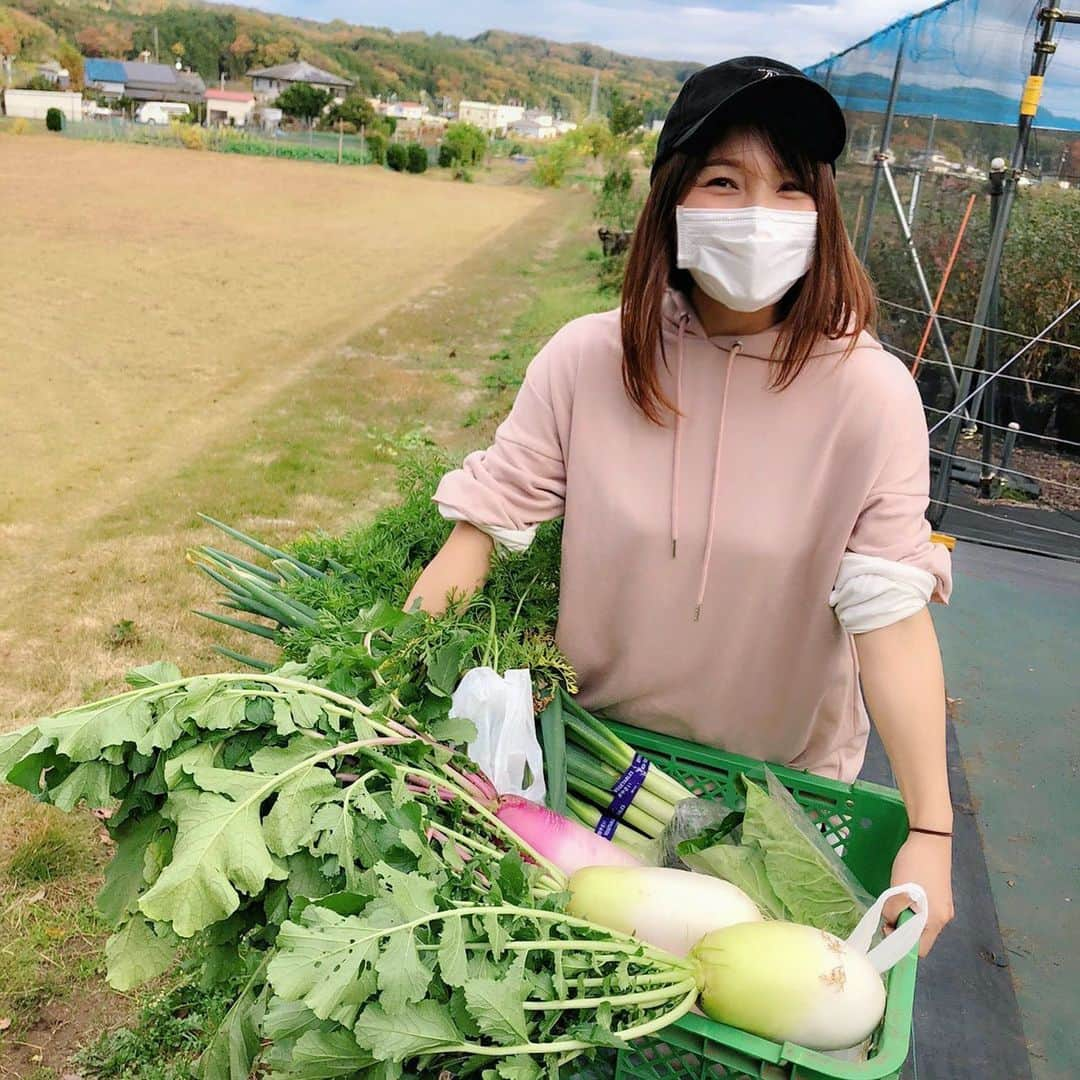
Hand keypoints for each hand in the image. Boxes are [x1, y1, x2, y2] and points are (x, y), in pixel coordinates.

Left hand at [886, 831, 953, 956]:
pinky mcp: (940, 894)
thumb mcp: (897, 891)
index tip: (885, 930)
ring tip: (893, 902)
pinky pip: (924, 910)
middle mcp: (944, 917)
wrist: (930, 838)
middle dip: (901, 930)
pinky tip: (902, 895)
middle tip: (886, 914)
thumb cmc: (914, 865)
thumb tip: (890, 921)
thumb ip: (892, 912)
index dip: (900, 946)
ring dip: (905, 917)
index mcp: (935, 920)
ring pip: (921, 922)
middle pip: (920, 936)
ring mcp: (944, 905)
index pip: (920, 949)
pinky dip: (911, 908)